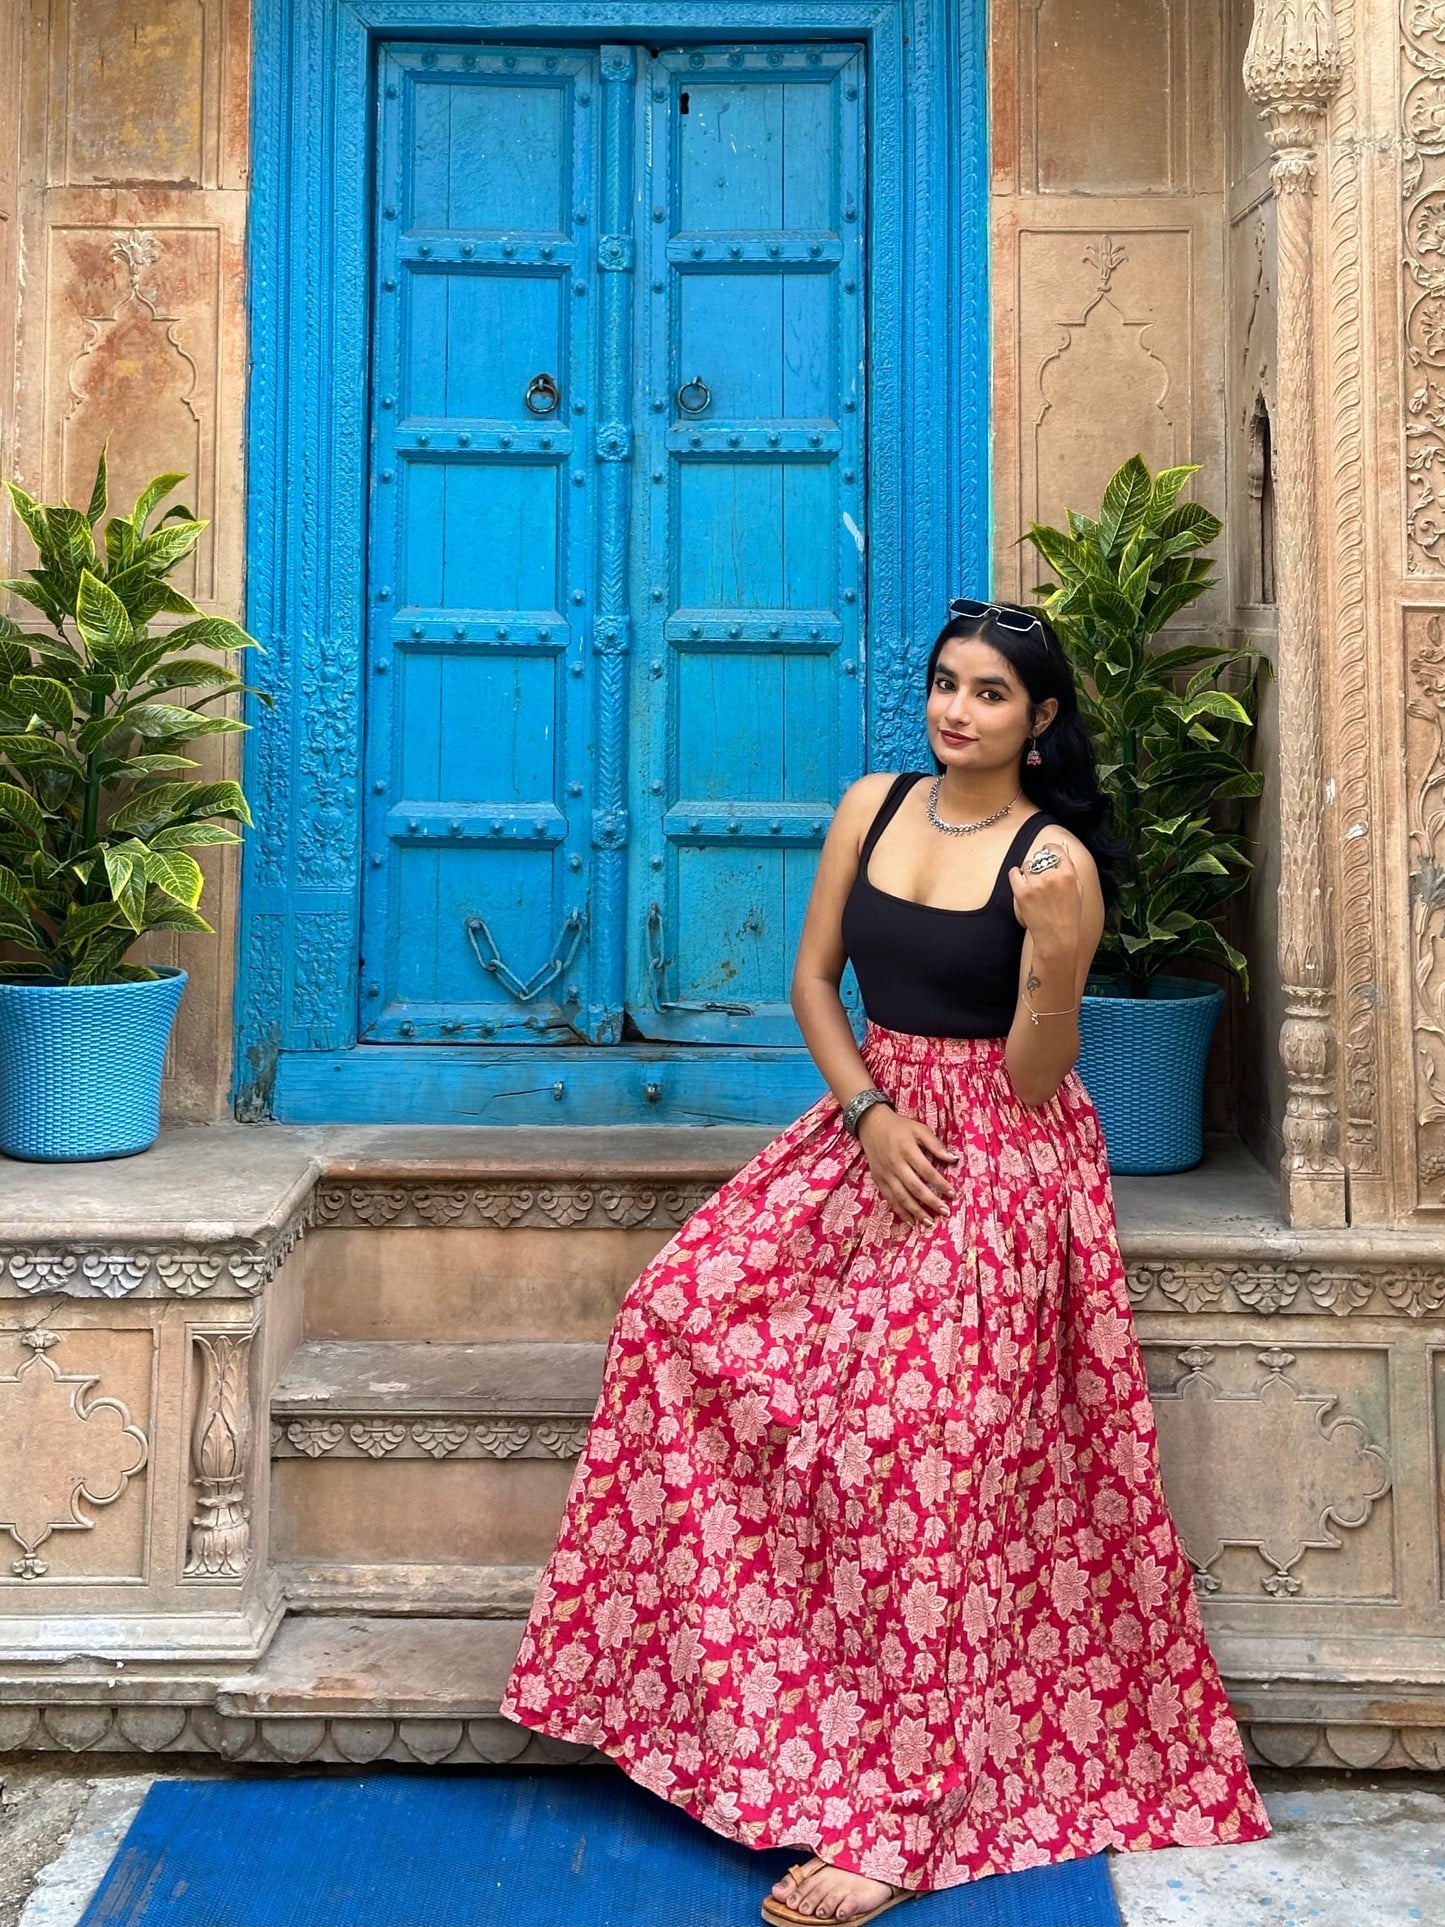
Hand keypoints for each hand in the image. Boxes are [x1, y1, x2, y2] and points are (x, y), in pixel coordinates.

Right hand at [856, 1104, 958, 1223]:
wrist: (871, 1124)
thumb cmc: (899, 1126)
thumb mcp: (919, 1129)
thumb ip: (935, 1144)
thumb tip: (953, 1159)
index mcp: (907, 1149)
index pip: (927, 1171)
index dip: (940, 1184)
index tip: (953, 1194)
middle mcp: (895, 1163)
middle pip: (915, 1187)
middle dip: (931, 1202)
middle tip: (945, 1212)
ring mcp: (885, 1173)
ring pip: (901, 1197)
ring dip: (916, 1212)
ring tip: (929, 1223)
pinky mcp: (878, 1179)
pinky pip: (890, 1198)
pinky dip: (900, 1211)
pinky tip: (911, 1221)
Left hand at [1007, 842, 1081, 950]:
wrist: (1057, 938)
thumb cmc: (1069, 916)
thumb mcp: (1078, 890)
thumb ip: (1070, 868)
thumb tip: (1063, 846)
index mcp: (1069, 874)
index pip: (1056, 849)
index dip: (1050, 848)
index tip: (1046, 850)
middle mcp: (1052, 876)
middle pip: (1040, 858)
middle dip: (1040, 865)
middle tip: (1041, 879)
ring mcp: (1036, 884)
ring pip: (1028, 866)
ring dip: (1029, 873)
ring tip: (1034, 888)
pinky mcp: (1022, 893)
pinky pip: (1014, 873)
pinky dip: (1015, 875)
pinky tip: (1020, 880)